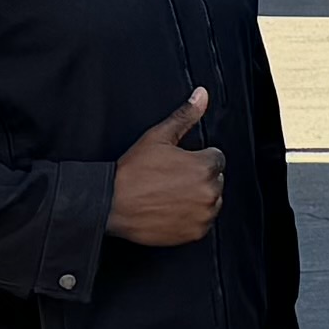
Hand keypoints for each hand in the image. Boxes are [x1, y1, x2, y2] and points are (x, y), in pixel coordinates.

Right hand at [106, 85, 225, 246]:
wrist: (111, 203)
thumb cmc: (133, 171)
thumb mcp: (158, 137)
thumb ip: (185, 116)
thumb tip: (202, 95)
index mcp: (205, 166)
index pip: (216, 158)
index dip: (197, 159)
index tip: (179, 164)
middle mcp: (209, 192)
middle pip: (215, 180)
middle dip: (199, 177)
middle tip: (171, 179)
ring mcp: (203, 215)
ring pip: (211, 202)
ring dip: (198, 198)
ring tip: (169, 194)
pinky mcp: (195, 233)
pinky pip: (203, 222)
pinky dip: (191, 217)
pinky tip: (171, 209)